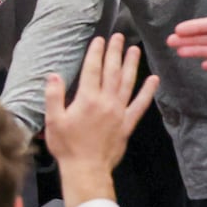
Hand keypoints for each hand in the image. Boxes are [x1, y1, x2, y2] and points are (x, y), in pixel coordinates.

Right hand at [42, 33, 158, 206]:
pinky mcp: (127, 123)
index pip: (92, 70)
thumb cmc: (67, 146)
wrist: (86, 169)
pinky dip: (147, 91)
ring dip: (131, 65)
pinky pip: (140, 104)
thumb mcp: (53, 121)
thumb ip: (53, 96)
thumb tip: (53, 75)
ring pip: (127, 83)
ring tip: (134, 50)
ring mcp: (119, 112)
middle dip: (115, 53)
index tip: (100, 40)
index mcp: (87, 99)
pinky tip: (153, 79)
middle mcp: (106, 102)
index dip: (96, 53)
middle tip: (119, 37)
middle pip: (112, 72)